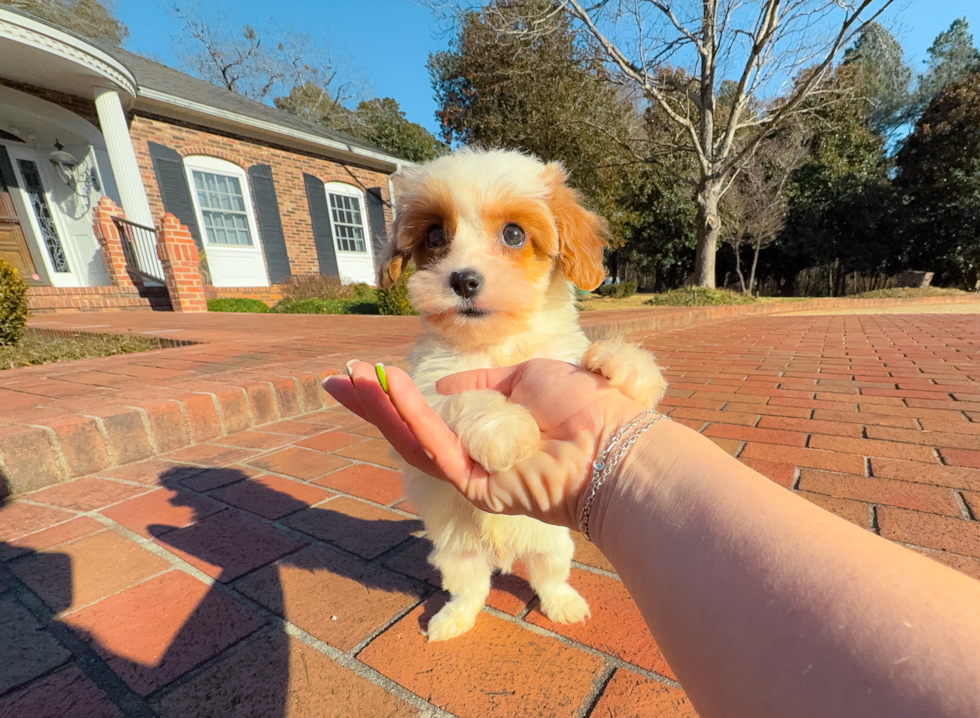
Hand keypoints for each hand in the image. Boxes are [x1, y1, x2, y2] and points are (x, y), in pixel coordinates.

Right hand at [323, 359, 644, 528]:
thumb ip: (487, 383)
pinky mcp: (474, 487)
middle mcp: (476, 455)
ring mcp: (474, 474)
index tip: (372, 374)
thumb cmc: (583, 406)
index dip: (399, 396)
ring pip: (414, 440)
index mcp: (488, 431)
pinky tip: (388, 386)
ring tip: (347, 380)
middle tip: (336, 381)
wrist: (613, 443)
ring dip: (379, 408)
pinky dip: (410, 414)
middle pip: (412, 430)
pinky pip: (435, 446)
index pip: (434, 417)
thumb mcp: (529, 377)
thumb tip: (449, 390)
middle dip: (373, 405)